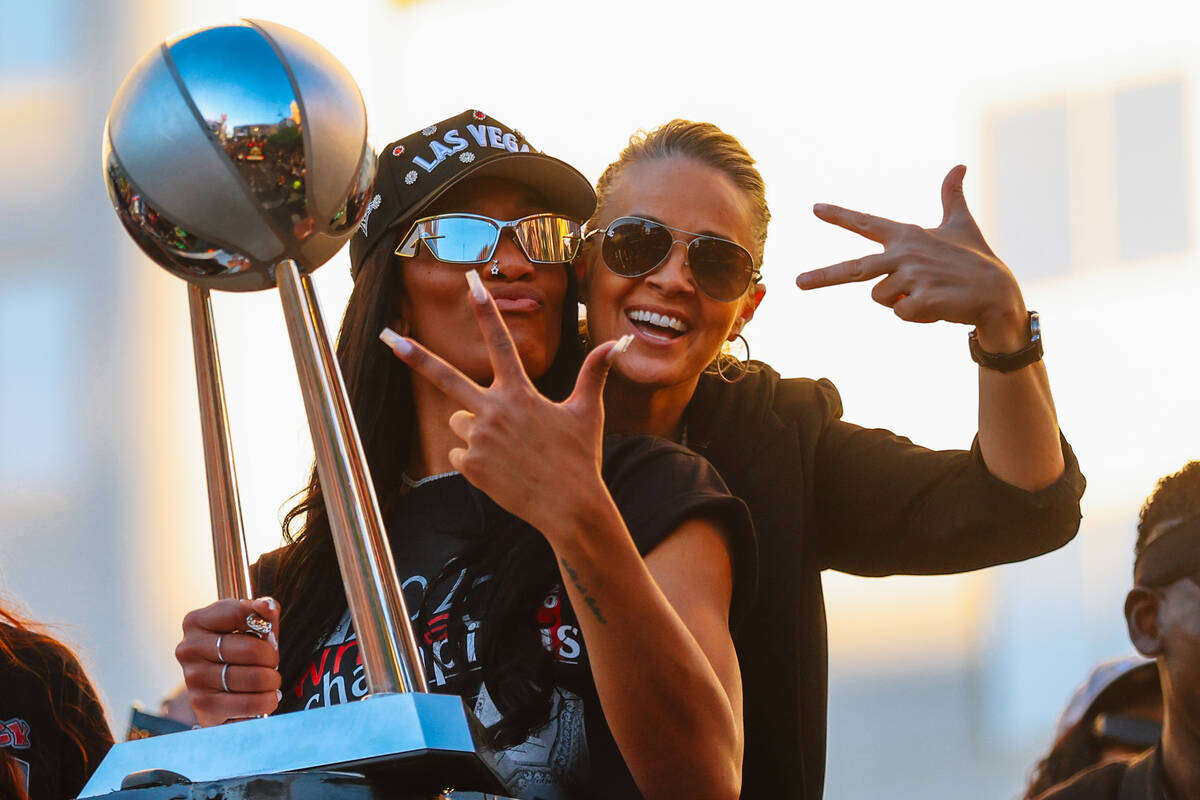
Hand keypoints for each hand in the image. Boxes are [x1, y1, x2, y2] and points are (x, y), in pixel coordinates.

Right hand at [175, 596, 281, 725]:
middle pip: (252, 650)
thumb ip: (262, 612)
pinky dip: (266, 702)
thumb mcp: (249, 626)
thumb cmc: (236, 652)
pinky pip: (250, 704)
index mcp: (196, 621)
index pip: (239, 613)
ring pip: (255, 678)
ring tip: (269, 681)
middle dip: (272, 658)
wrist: (218, 690)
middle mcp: (189, 649)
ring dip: (272, 682)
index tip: (265, 633)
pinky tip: (263, 698)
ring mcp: (193, 678)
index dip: (263, 624)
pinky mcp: (203, 706)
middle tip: (270, 663)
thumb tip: (266, 606)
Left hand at [380, 271, 631, 538]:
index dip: (485, 308)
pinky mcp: (470, 467)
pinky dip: (475, 461)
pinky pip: (459, 453)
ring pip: (460, 422)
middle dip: (414, 355)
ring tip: (509, 449)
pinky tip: (501, 470)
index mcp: (521, 392)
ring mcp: (479, 440)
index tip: (470, 280)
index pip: (500, 340)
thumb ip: (594, 373)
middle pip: (446, 377)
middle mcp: (494, 411)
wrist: (570, 507)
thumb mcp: (588, 412)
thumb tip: (619, 342)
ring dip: (477, 430)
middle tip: (386, 336)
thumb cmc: (581, 457)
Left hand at [796, 166, 1028, 351]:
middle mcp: (904, 252)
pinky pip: (901, 313)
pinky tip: (937, 306)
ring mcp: (911, 276)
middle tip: (797, 282)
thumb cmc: (977, 259)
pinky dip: (916, 316)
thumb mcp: (962, 224)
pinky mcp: (920, 299)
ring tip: (930, 292)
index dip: (840, 215)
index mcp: (907, 234)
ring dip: (902, 301)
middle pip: (853, 268)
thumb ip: (952, 196)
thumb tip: (959, 165)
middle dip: (823, 276)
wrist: (998, 293)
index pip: (866, 223)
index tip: (815, 208)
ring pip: (881, 297)